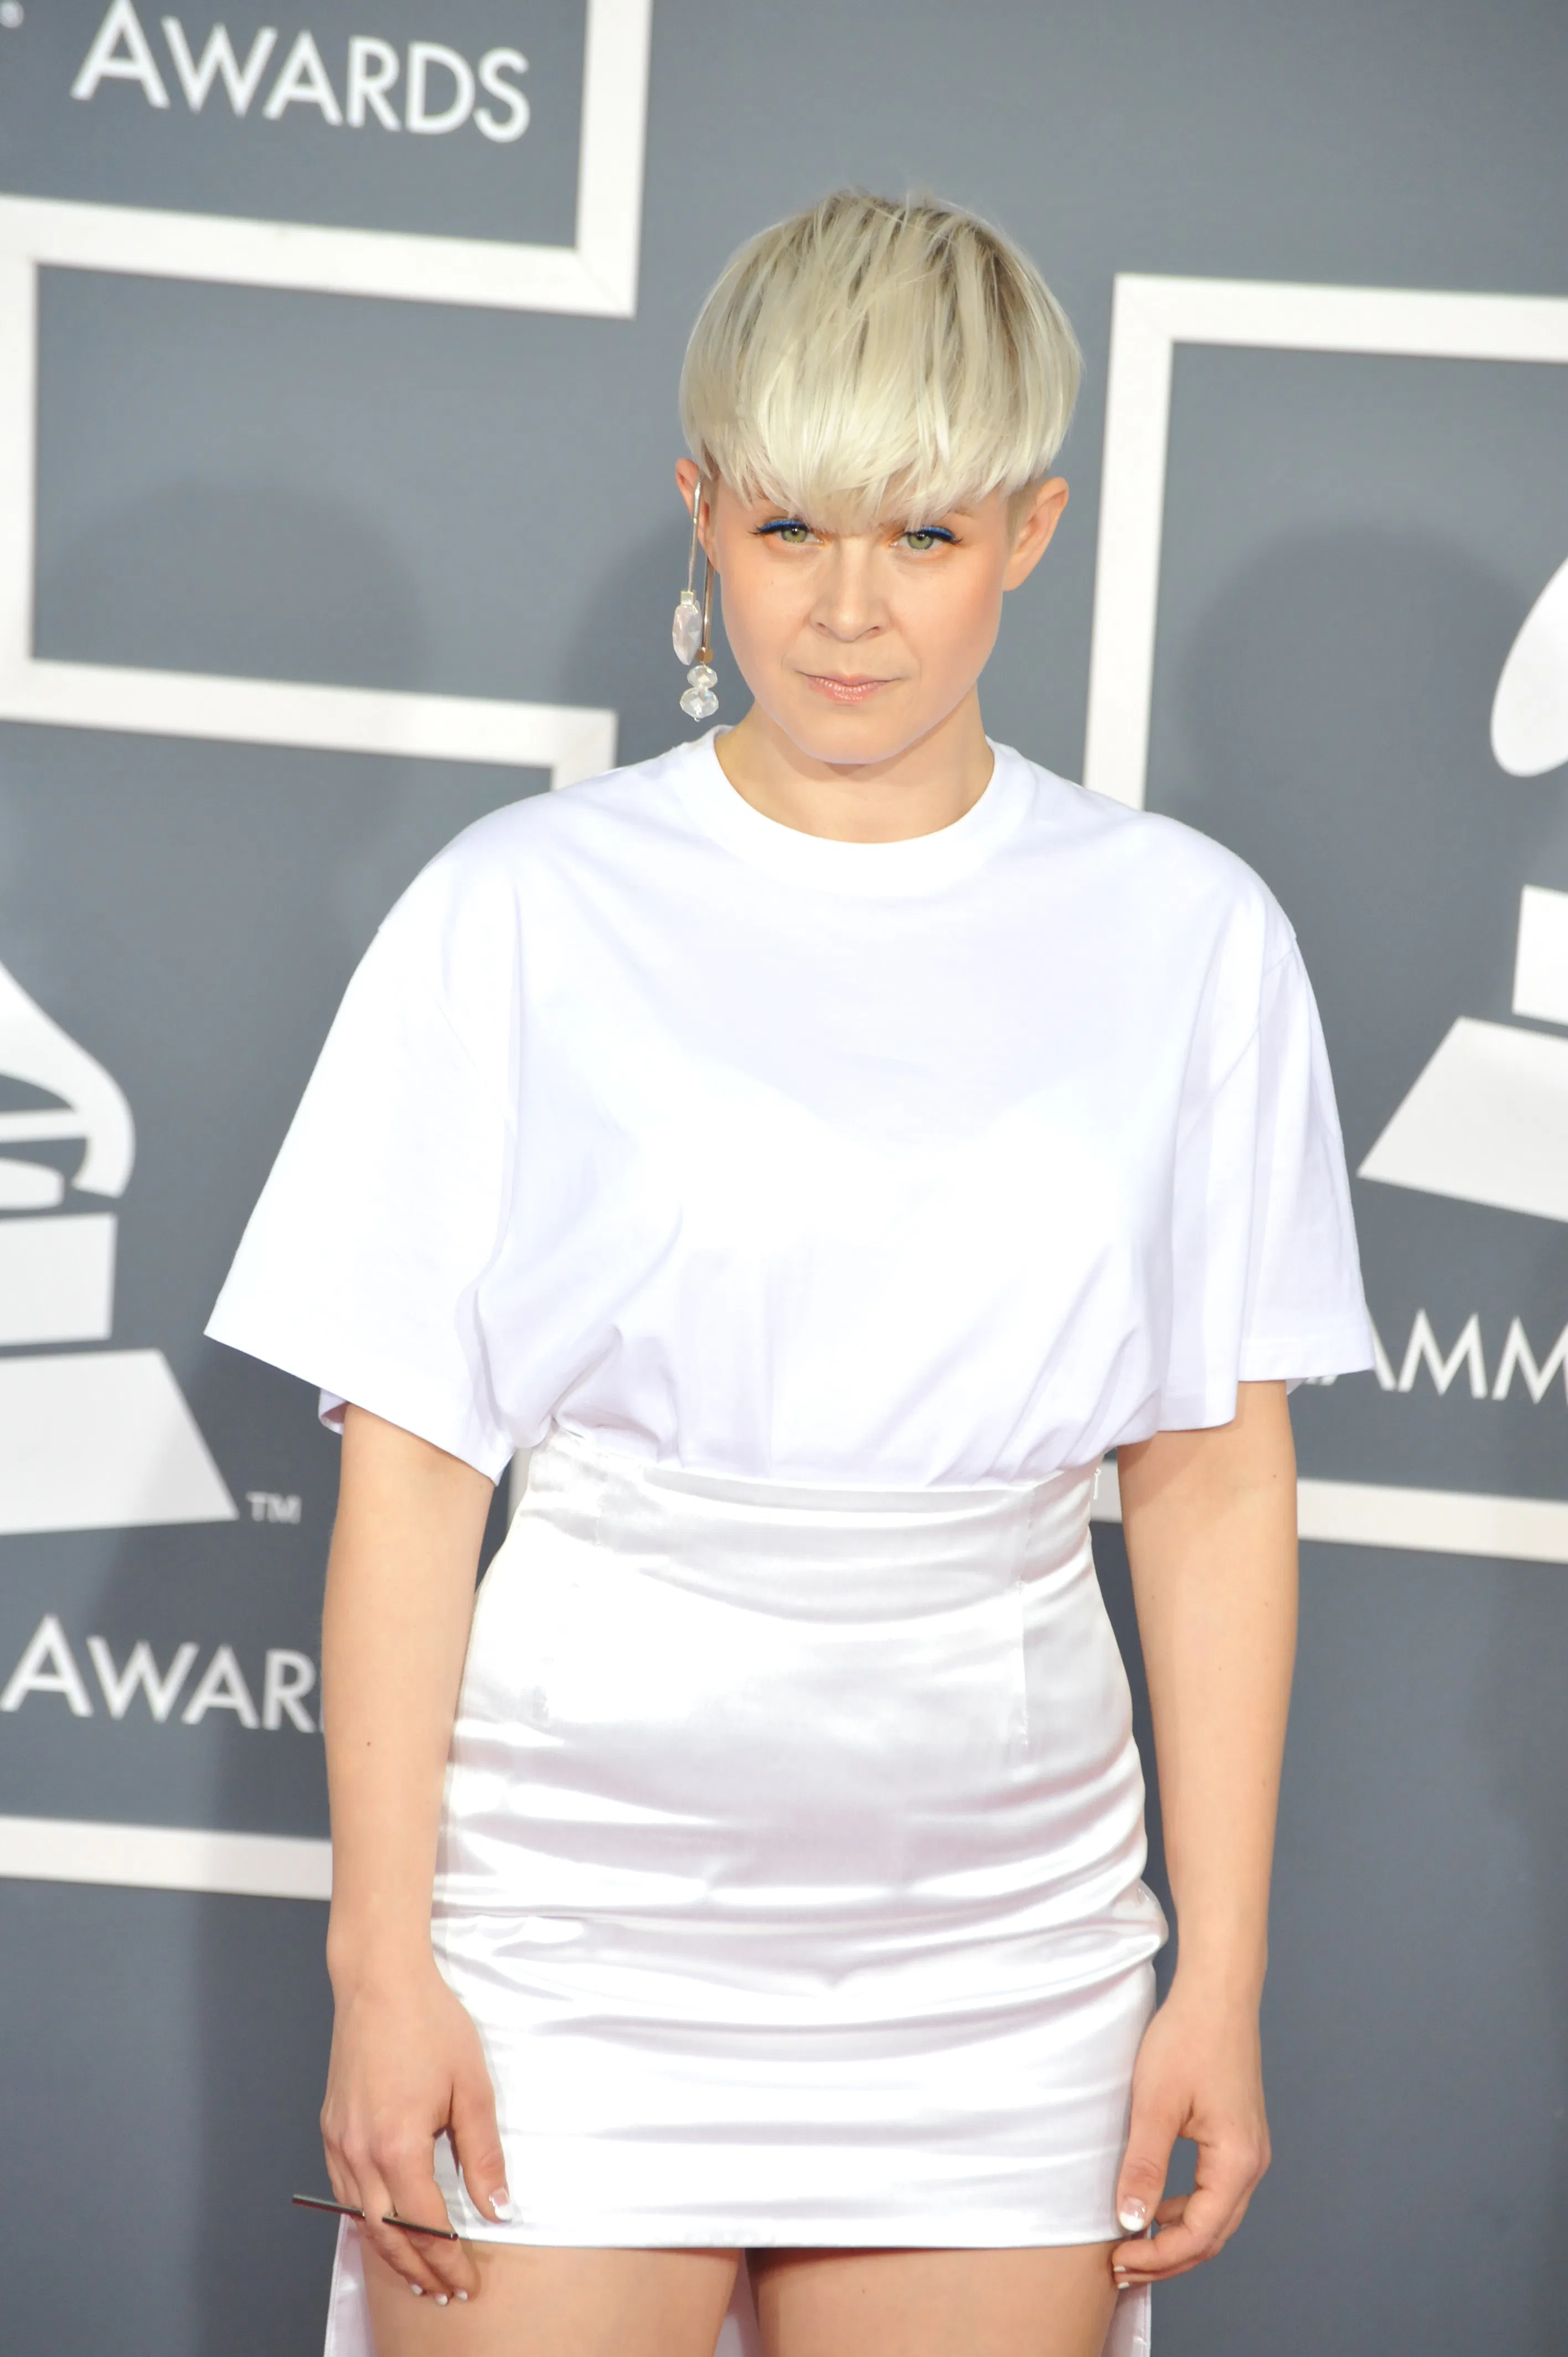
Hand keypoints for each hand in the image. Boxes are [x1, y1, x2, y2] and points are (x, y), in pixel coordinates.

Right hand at [321, 1957, 510, 2302]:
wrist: (379, 1980)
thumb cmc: (429, 2024)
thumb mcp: (473, 2088)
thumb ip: (483, 2155)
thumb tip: (498, 2208)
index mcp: (397, 2147)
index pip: (426, 2227)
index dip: (449, 2260)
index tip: (469, 2280)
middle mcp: (359, 2154)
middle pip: (387, 2237)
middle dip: (419, 2273)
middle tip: (446, 2293)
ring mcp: (338, 2143)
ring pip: (361, 2221)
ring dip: (390, 2253)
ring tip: (420, 2275)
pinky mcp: (330, 2129)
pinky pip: (345, 2193)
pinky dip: (367, 2221)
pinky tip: (387, 2227)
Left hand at [1110, 1978, 1270, 2289]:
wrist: (1216, 1993)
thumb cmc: (1188, 2038)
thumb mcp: (1155, 2104)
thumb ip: (1145, 2166)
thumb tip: (1131, 2221)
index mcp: (1237, 2162)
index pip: (1199, 2235)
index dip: (1158, 2257)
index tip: (1119, 2261)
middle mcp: (1252, 2164)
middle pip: (1212, 2236)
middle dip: (1166, 2258)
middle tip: (1121, 2268)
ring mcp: (1249, 2151)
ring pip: (1215, 2217)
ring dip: (1176, 2237)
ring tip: (1133, 2244)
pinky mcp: (1238, 2138)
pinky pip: (1214, 2192)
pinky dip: (1186, 2211)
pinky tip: (1156, 2206)